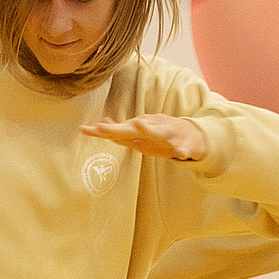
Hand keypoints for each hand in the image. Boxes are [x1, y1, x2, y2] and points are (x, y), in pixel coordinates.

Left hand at [80, 114, 207, 161]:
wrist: (195, 135)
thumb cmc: (163, 135)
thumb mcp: (141, 133)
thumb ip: (122, 132)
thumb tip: (101, 125)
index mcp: (141, 131)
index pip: (118, 131)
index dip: (102, 131)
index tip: (84, 130)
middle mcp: (153, 130)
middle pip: (132, 129)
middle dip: (117, 129)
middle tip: (100, 127)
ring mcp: (169, 135)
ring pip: (159, 132)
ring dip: (149, 130)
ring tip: (138, 125)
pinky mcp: (185, 144)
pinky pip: (184, 148)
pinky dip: (182, 150)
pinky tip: (180, 153)